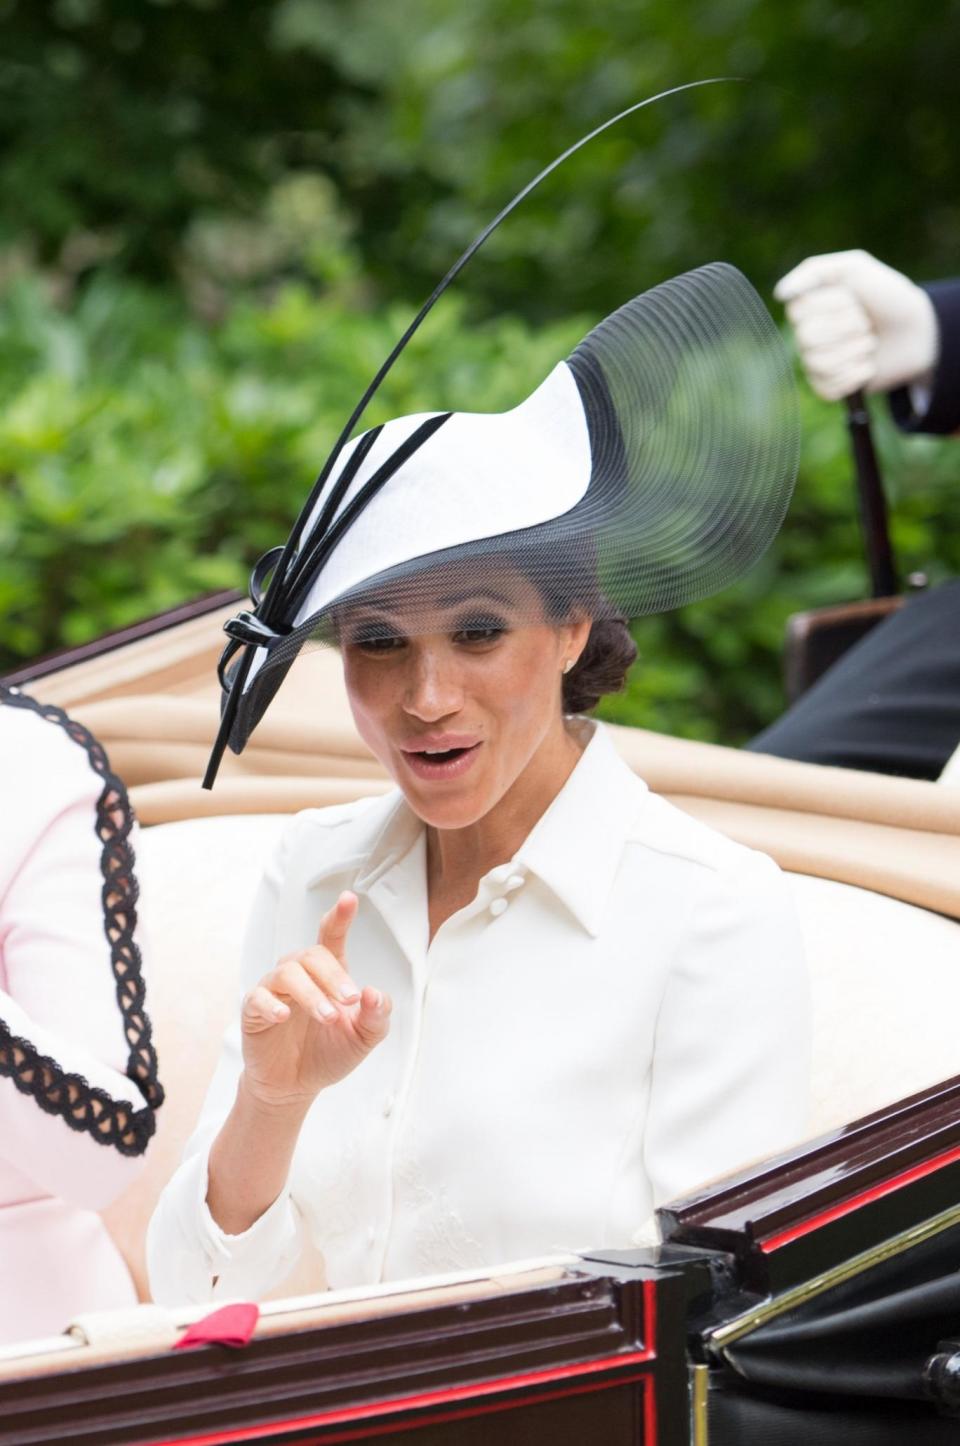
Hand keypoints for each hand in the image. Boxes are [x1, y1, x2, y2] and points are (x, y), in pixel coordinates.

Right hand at [239, 892, 390, 1110]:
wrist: (295, 1086)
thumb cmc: (329, 1053)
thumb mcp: (363, 1038)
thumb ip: (376, 1015)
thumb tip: (374, 992)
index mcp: (328, 974)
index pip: (331, 936)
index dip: (339, 917)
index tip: (349, 899)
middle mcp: (300, 975)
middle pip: (312, 954)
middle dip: (334, 976)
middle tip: (350, 1000)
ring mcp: (274, 990)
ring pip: (287, 973)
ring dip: (311, 993)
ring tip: (328, 1017)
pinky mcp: (254, 1011)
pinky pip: (257, 997)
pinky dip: (271, 1004)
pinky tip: (284, 1017)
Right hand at [775, 249, 938, 399]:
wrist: (916, 330)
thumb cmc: (886, 294)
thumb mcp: (855, 267)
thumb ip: (814, 271)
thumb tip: (779, 294)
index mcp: (806, 306)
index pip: (799, 312)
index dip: (834, 306)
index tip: (855, 299)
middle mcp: (805, 335)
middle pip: (807, 339)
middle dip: (848, 328)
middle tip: (867, 324)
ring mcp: (815, 363)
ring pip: (819, 364)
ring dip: (856, 351)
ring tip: (871, 343)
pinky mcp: (828, 387)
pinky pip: (828, 389)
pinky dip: (857, 376)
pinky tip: (869, 365)